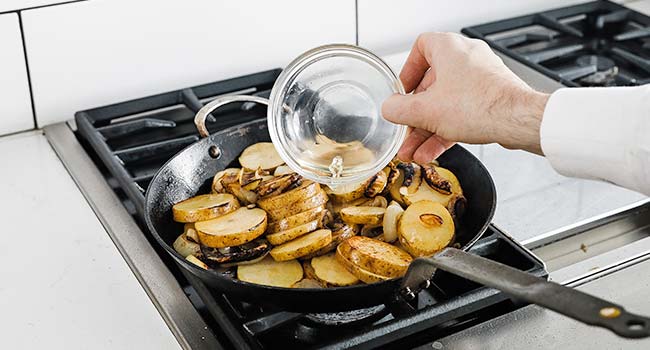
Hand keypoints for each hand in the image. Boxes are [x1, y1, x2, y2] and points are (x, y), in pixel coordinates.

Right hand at [382, 32, 549, 162]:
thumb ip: (399, 109)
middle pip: (431, 84)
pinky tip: (431, 152)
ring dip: (427, 129)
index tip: (401, 90)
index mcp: (449, 49)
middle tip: (405, 129)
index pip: (420, 47)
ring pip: (445, 103)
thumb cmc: (480, 105)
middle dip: (415, 114)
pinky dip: (444, 130)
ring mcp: (479, 79)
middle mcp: (466, 59)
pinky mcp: (489, 98)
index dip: (407, 71)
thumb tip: (389, 109)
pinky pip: (460, 113)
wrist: (516, 121)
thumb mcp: (425, 111)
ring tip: (413, 150)